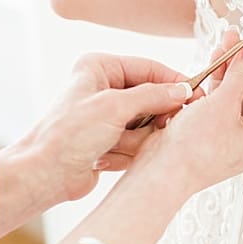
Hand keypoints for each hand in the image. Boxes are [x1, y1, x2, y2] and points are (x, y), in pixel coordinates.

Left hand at [19, 54, 195, 205]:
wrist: (46, 175)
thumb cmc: (67, 135)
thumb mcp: (114, 107)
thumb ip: (154, 95)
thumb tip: (184, 91)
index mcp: (100, 68)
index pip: (150, 68)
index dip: (175, 82)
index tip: (196, 97)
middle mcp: (105, 87)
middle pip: (153, 97)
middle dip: (151, 118)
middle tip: (156, 128)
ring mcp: (109, 114)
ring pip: (149, 123)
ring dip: (136, 139)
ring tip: (113, 145)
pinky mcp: (113, 137)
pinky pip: (141, 141)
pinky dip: (130, 151)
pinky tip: (108, 156)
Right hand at [133, 35, 242, 194]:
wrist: (160, 173)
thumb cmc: (195, 149)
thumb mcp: (223, 105)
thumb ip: (242, 75)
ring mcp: (232, 134)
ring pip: (236, 93)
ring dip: (231, 68)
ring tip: (227, 40)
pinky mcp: (212, 131)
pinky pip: (220, 101)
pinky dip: (217, 82)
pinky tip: (215, 61)